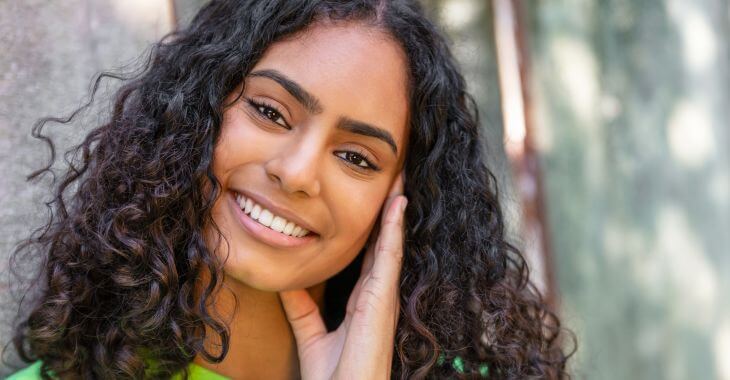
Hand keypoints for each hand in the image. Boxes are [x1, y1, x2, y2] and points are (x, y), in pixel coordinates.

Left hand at [279, 171, 406, 379]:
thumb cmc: (333, 378)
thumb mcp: (311, 335)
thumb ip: (301, 309)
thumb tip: (287, 282)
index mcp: (364, 302)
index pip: (372, 255)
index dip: (376, 228)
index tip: (377, 201)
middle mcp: (378, 295)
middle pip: (385, 244)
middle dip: (389, 212)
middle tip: (395, 178)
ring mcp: (383, 296)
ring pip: (391, 243)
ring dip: (395, 211)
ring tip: (399, 179)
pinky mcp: (381, 301)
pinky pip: (389, 258)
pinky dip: (393, 230)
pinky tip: (397, 205)